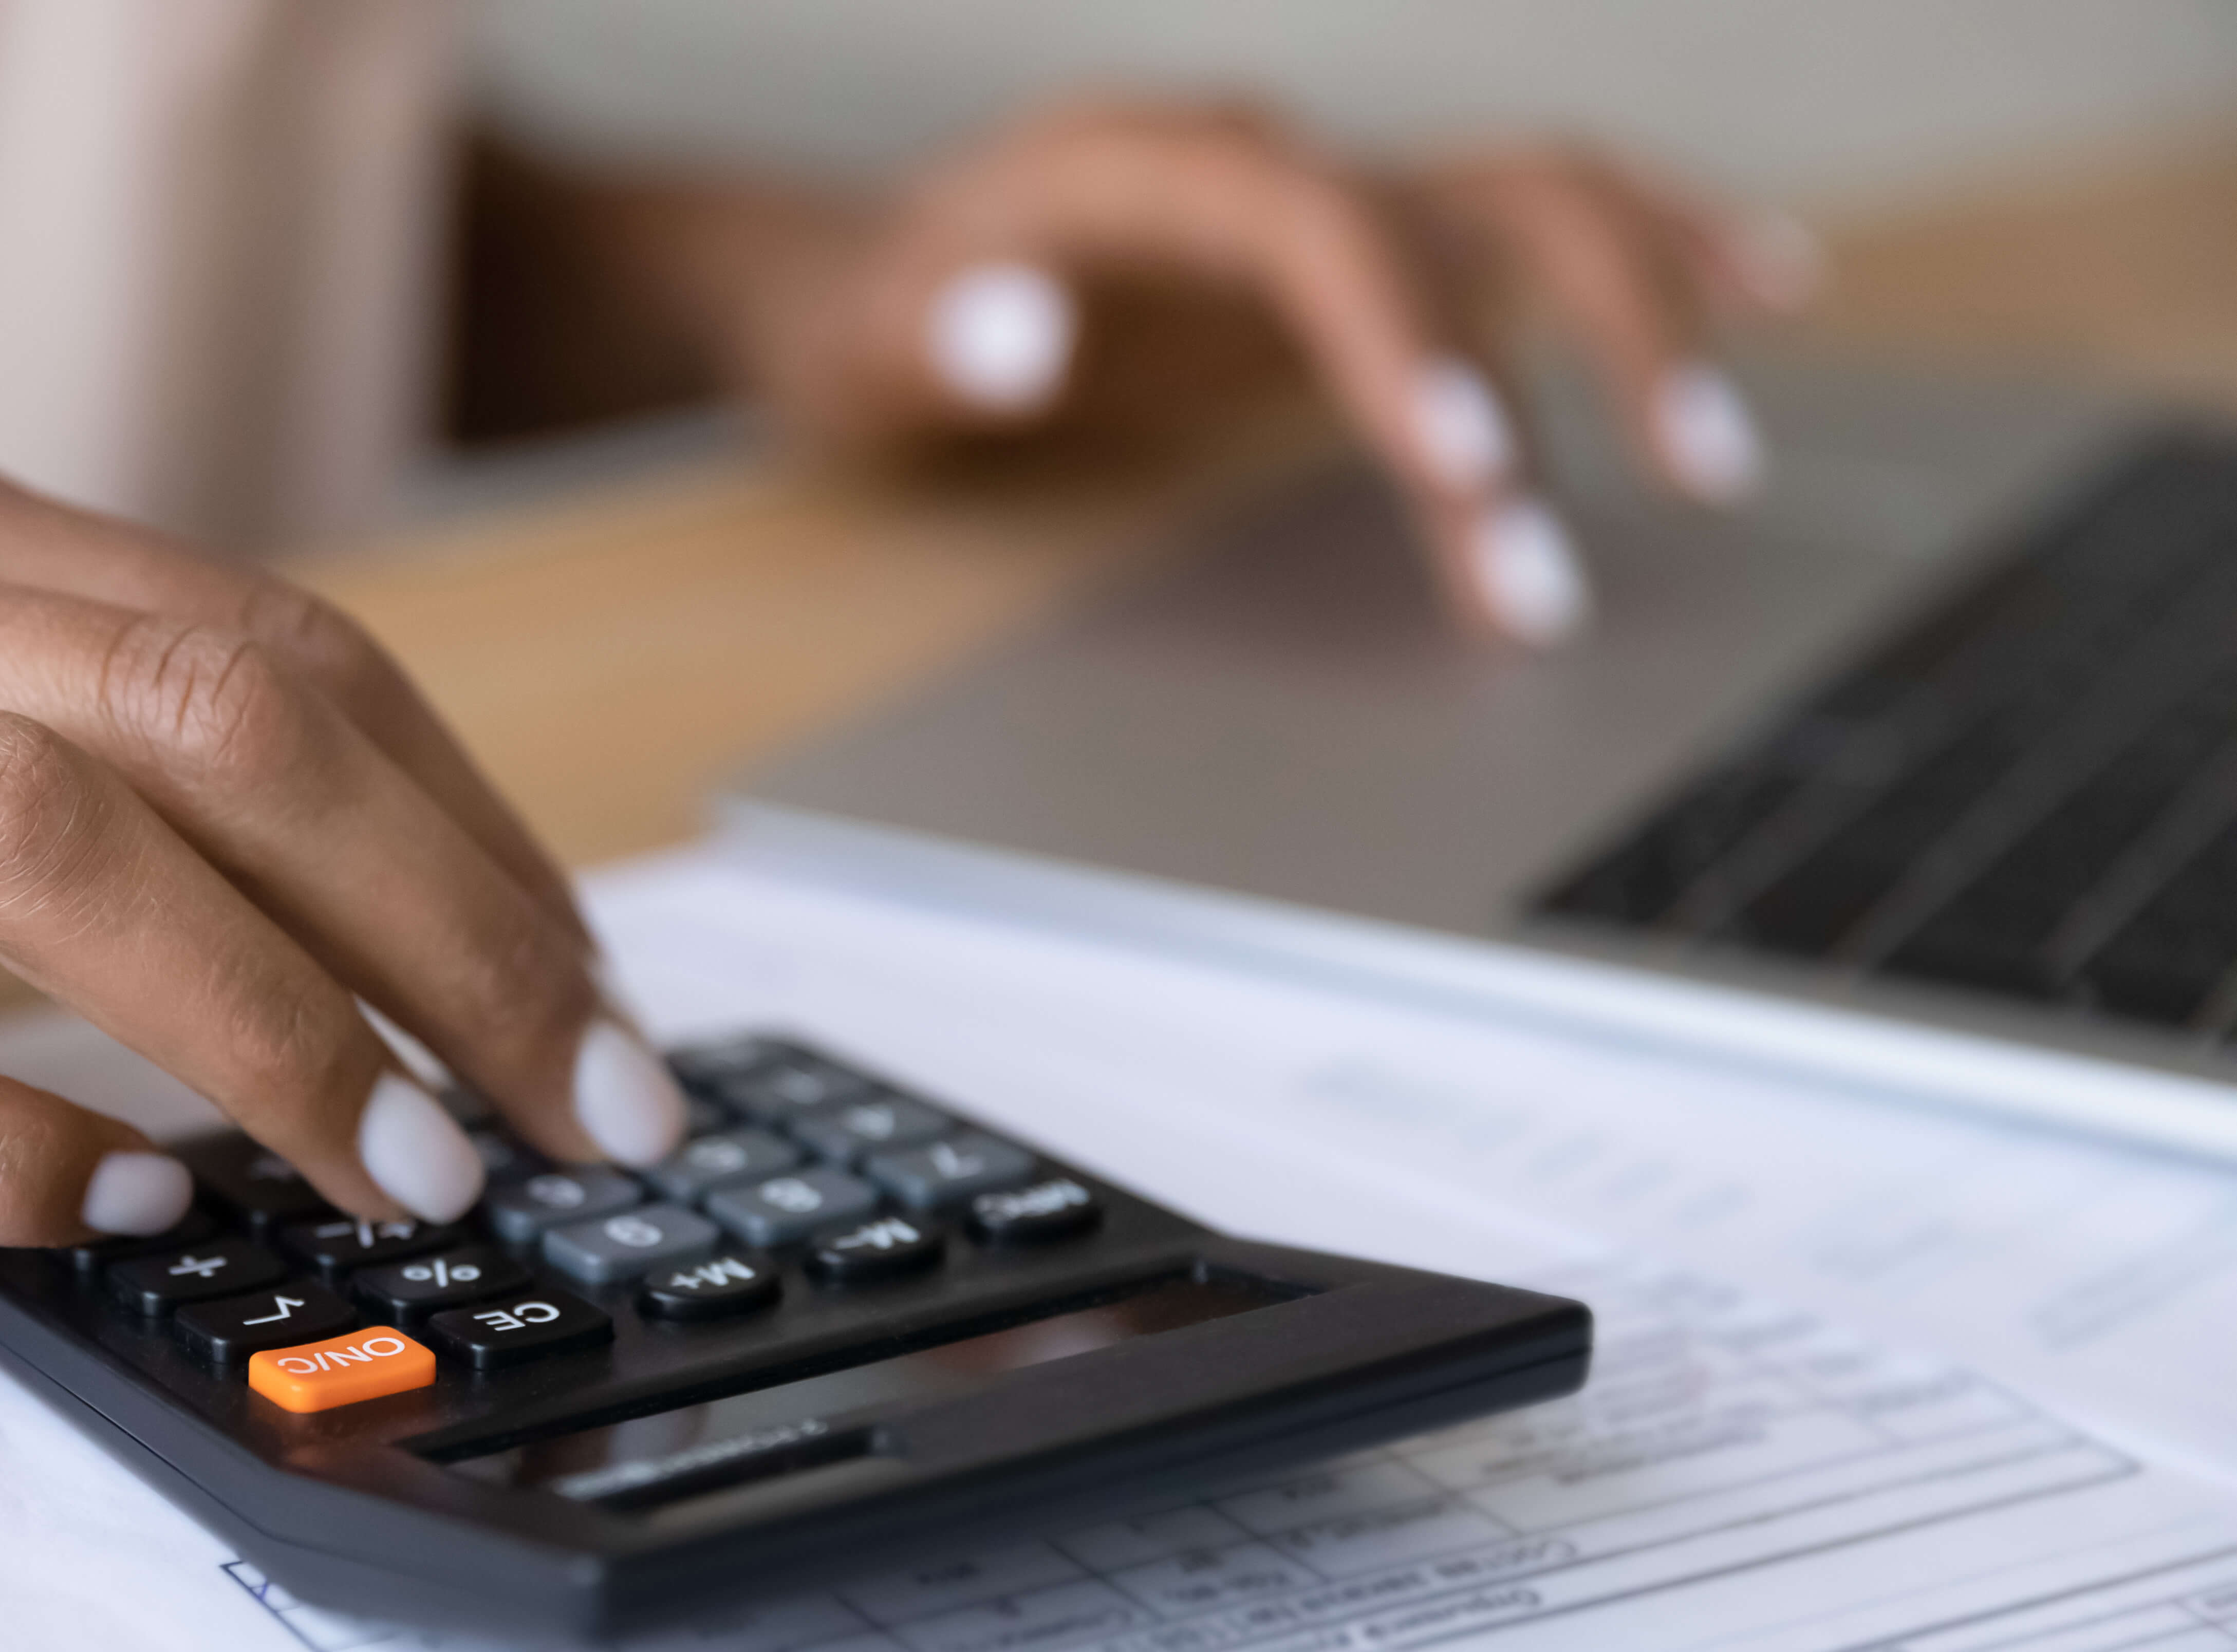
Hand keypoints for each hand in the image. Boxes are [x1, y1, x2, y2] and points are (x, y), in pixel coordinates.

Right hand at [0, 422, 686, 1238]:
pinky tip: (118, 1204)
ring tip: (405, 1167)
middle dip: (437, 921)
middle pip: (195, 709)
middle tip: (576, 1103)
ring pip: (21, 835)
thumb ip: (66, 750)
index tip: (589, 998)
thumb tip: (374, 917)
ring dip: (264, 1020)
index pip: (260, 642)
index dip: (463, 831)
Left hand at [749, 98, 1818, 642]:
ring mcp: (1320, 207)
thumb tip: (1027, 334)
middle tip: (1612, 518)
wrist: (872, 282)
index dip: (1410, 338)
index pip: (1319, 230)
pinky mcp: (1353, 265)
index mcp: (1147, 170)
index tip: (1473, 468)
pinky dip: (1637, 269)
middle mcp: (1262, 165)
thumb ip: (941, 336)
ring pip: (1531, 212)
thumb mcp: (865, 343)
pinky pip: (1516, 244)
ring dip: (1638, 318)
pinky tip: (1754, 303)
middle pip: (1466, 206)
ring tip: (1710, 463)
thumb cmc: (871, 323)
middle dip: (1567, 350)